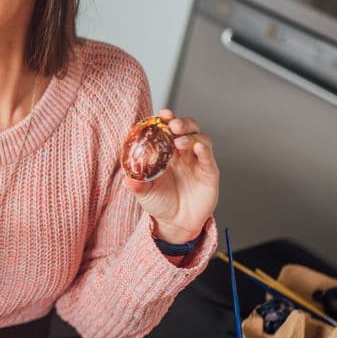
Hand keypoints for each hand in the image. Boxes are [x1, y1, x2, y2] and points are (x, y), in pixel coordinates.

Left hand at [124, 109, 219, 243]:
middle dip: (182, 123)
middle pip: (188, 129)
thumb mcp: (144, 193)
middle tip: (173, 124)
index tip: (162, 114)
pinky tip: (197, 147)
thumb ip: (136, 184)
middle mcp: (183, 154)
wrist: (176, 223)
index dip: (167, 120)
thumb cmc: (160, 203)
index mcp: (166, 153)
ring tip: (180, 141)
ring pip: (200, 139)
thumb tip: (127, 177)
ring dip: (191, 136)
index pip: (168, 130)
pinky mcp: (209, 173)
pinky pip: (208, 158)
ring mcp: (197, 162)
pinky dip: (204, 150)